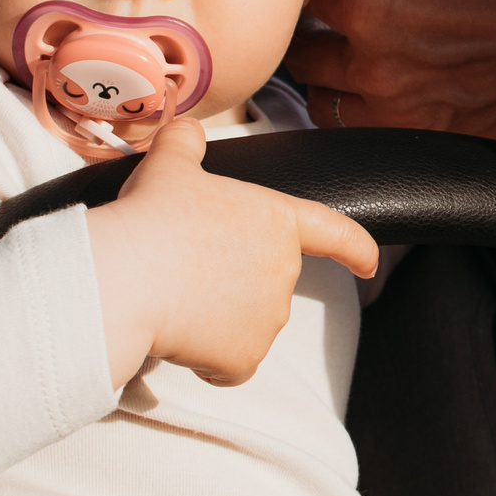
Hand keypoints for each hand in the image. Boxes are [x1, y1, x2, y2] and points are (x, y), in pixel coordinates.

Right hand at [85, 119, 376, 385]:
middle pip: (265, 284)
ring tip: (173, 299)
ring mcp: (270, 319)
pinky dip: (207, 359)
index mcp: (278, 221)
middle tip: (185, 268)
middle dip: (232, 282)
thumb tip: (187, 130)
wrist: (126, 277)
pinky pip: (229, 365)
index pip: (334, 232)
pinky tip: (177, 337)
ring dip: (216, 321)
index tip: (369, 264)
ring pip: (244, 326)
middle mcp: (285, 272)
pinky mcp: (246, 358)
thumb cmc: (151, 217)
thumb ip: (185, 143)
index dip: (355, 248)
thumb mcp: (169, 165)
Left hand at [289, 0, 495, 137]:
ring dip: (335, 85)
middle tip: (338, 23)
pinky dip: (375, 115)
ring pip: (328, 109)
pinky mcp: (439, 140)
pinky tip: (399, 89)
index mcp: (368, 5)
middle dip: (316, 37)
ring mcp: (407, 114)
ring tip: (360, 62)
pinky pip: (376, 135)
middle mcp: (377, 67)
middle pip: (304, 60)